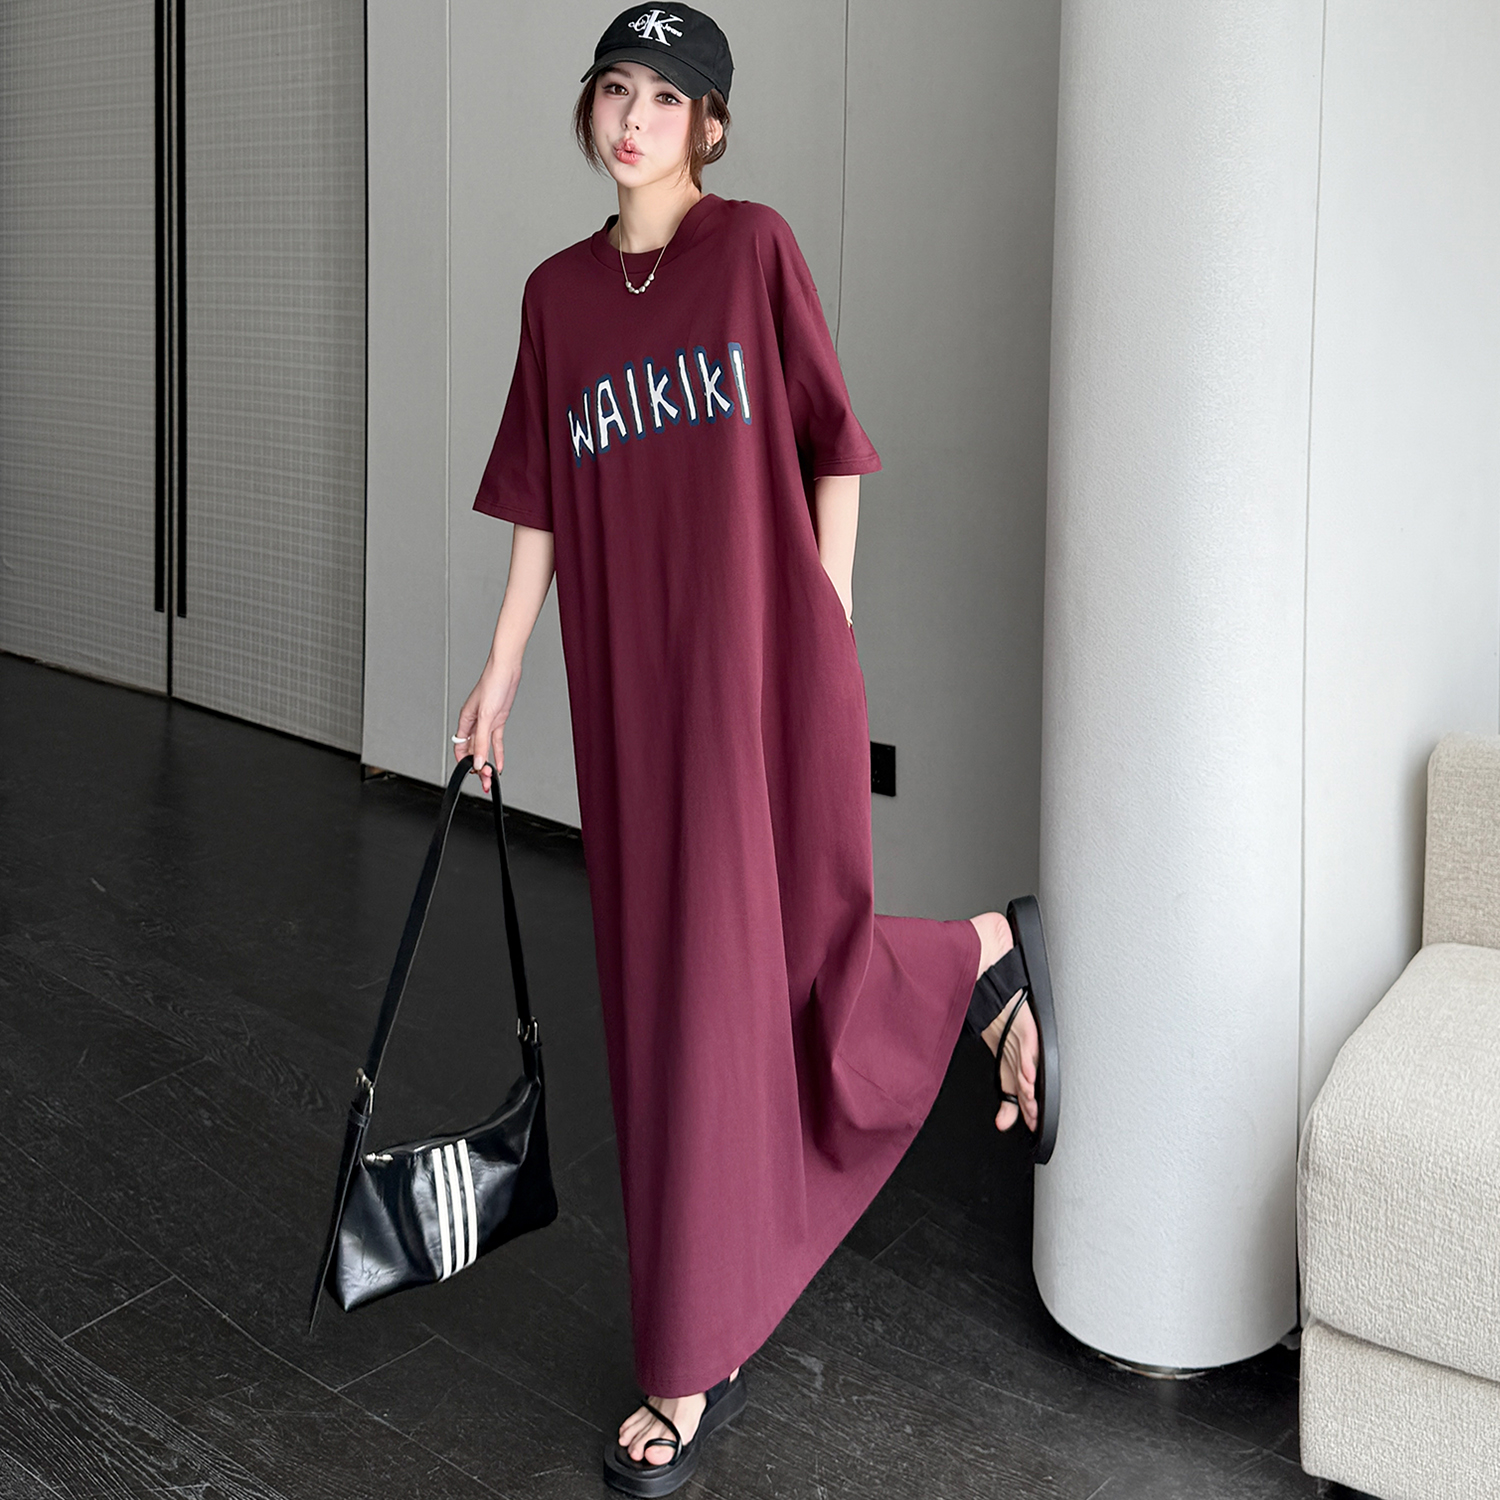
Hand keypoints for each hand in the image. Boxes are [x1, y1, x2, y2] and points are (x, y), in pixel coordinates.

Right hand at [454, 655, 522, 794]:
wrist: (507, 671)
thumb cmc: (492, 684)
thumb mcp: (486, 717)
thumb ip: (481, 742)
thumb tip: (477, 761)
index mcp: (465, 720)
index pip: (460, 747)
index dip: (464, 762)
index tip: (471, 773)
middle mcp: (475, 723)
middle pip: (473, 751)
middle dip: (477, 767)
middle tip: (484, 781)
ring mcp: (486, 723)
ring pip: (484, 748)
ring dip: (487, 763)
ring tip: (490, 778)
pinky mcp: (497, 721)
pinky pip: (495, 742)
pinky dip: (497, 754)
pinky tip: (499, 764)